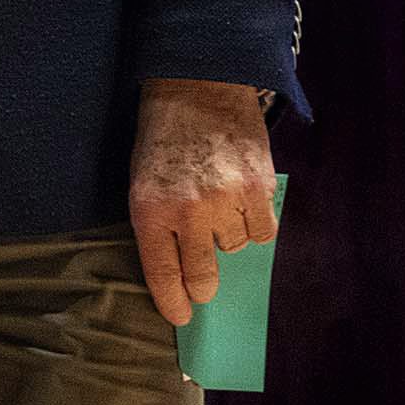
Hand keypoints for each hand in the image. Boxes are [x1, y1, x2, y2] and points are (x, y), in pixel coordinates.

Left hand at [128, 77, 279, 326]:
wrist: (198, 87)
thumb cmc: (163, 138)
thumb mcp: (141, 180)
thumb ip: (159, 224)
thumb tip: (179, 272)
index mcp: (150, 208)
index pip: (162, 272)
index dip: (173, 301)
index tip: (180, 317)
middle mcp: (189, 210)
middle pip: (203, 274)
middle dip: (203, 286)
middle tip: (204, 285)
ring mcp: (227, 199)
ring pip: (235, 247)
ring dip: (227, 235)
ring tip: (217, 204)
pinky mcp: (259, 187)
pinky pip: (263, 230)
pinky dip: (255, 222)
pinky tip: (242, 201)